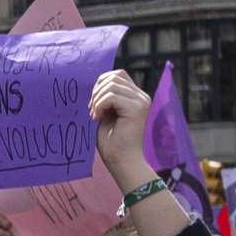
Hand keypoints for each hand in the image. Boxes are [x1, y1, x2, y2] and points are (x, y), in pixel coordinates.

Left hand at [90, 69, 152, 184]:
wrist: (121, 160)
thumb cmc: (112, 140)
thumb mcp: (107, 112)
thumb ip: (107, 97)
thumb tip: (97, 83)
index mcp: (136, 96)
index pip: (118, 75)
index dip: (101, 84)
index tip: (93, 103)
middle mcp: (142, 96)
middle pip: (114, 76)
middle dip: (97, 90)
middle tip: (92, 110)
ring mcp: (141, 101)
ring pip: (111, 85)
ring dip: (97, 100)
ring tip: (96, 115)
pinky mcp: (136, 108)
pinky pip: (111, 96)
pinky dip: (100, 105)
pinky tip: (98, 118)